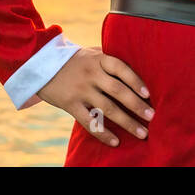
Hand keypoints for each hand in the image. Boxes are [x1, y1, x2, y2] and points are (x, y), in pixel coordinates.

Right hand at [36, 47, 153, 147]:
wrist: (41, 65)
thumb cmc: (75, 60)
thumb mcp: (92, 53)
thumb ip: (110, 60)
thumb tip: (138, 65)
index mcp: (98, 59)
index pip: (121, 69)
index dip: (136, 81)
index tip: (149, 94)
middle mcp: (91, 74)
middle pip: (117, 91)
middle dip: (136, 105)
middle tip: (152, 117)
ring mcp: (80, 90)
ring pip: (107, 109)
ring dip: (126, 122)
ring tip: (142, 133)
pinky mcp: (70, 104)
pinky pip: (89, 122)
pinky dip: (103, 133)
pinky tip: (116, 141)